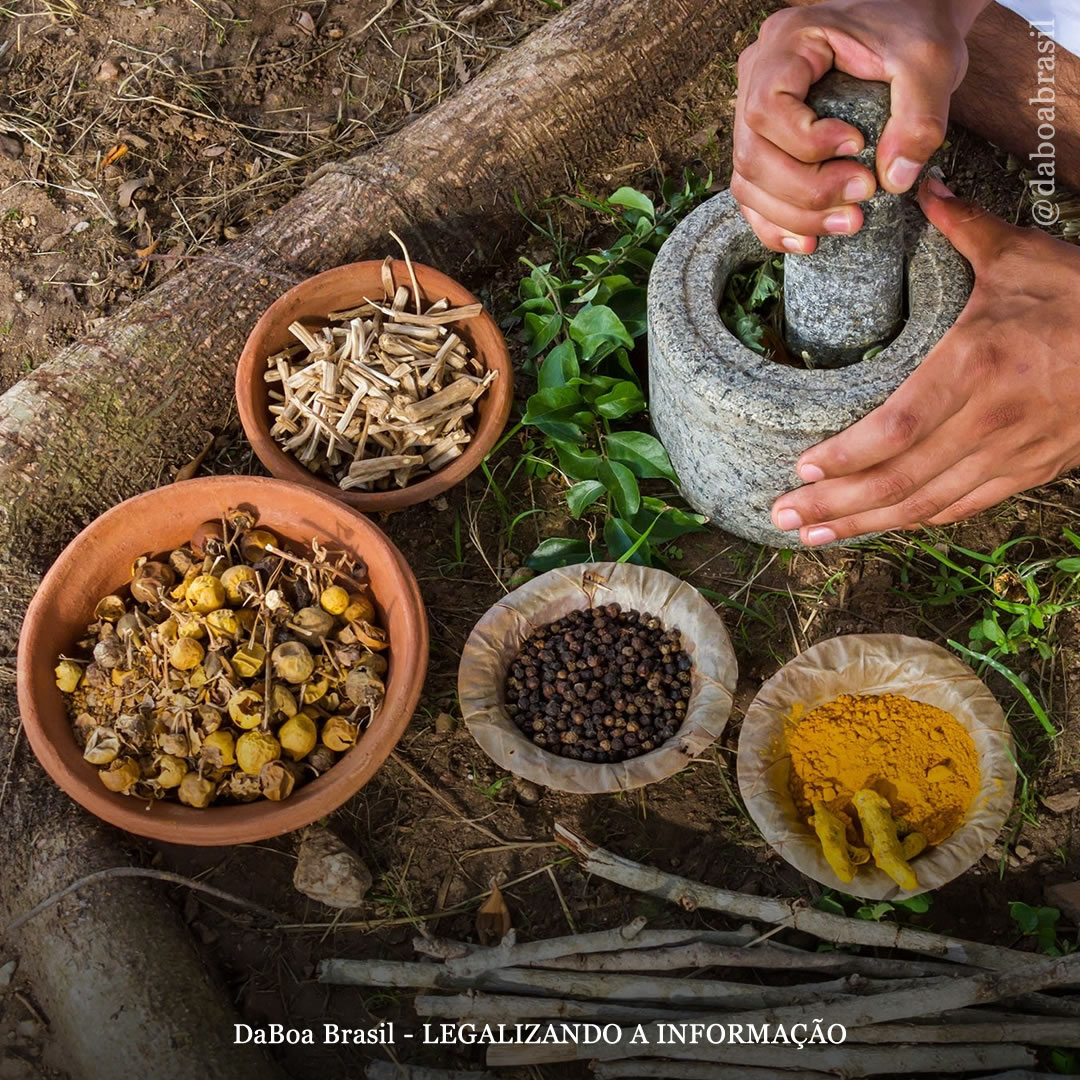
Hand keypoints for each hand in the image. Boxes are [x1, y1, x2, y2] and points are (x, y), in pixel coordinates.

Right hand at [733, 0, 985, 252]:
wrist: (908, 19)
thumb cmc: (913, 28)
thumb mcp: (930, 60)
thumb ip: (920, 115)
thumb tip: (894, 180)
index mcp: (787, 42)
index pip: (766, 109)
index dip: (805, 144)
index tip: (858, 147)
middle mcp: (757, 76)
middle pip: (752, 156)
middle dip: (805, 192)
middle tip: (861, 199)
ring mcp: (752, 114)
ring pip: (748, 183)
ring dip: (794, 217)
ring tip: (849, 223)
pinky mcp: (764, 144)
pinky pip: (752, 195)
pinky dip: (777, 224)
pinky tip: (810, 241)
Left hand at [771, 178, 1079, 544]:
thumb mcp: (1023, 256)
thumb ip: (964, 228)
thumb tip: (921, 187)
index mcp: (978, 365)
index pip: (898, 427)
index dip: (846, 457)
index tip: (800, 469)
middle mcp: (991, 420)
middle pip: (899, 478)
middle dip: (834, 504)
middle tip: (781, 517)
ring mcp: (1013, 453)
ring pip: (925, 503)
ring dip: (864, 523)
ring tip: (811, 534)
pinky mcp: (1030, 471)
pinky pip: (962, 506)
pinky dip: (914, 519)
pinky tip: (877, 525)